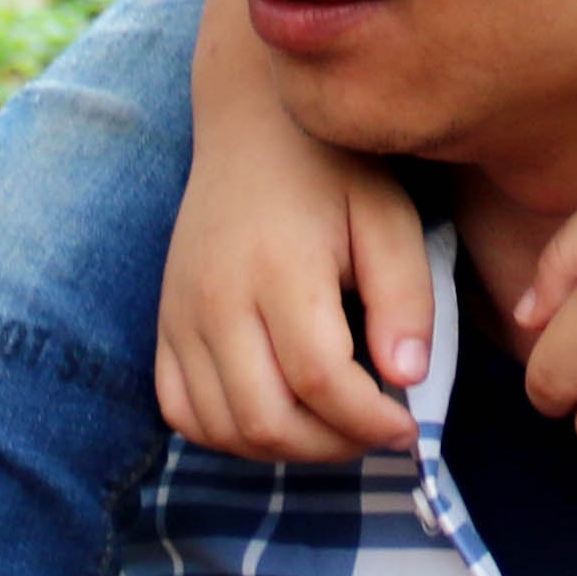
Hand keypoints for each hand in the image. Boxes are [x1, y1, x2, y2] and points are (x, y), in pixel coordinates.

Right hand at [158, 13, 432, 462]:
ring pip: (222, 428)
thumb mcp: (389, 217)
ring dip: (287, 449)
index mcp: (278, 271)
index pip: (320, 381)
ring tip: (338, 427)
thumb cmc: (335, 170)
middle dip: (334, 445)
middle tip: (381, 431)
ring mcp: (180, 316)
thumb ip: (405, 296)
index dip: (371, 420)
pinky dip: (230, 434)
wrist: (253, 126)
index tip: (411, 425)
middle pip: (266, 419)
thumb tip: (408, 376)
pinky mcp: (165, 324)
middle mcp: (215, 302)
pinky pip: (182, 411)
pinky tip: (281, 415)